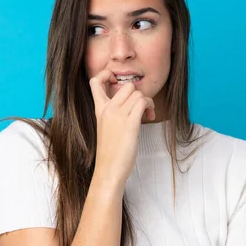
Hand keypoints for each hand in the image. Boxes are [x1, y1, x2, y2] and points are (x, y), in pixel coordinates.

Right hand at [89, 69, 155, 186]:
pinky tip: (150, 116)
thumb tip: (130, 103)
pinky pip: (142, 102)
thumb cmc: (110, 152)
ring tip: (147, 113)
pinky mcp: (130, 123)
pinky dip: (150, 106)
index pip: (95, 81)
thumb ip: (114, 113)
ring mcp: (118, 115)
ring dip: (147, 101)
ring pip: (138, 93)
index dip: (106, 75)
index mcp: (99, 109)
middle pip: (127, 86)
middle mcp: (107, 109)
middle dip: (138, 94)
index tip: (118, 83)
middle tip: (142, 106)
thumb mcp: (106, 127)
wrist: (108, 170)